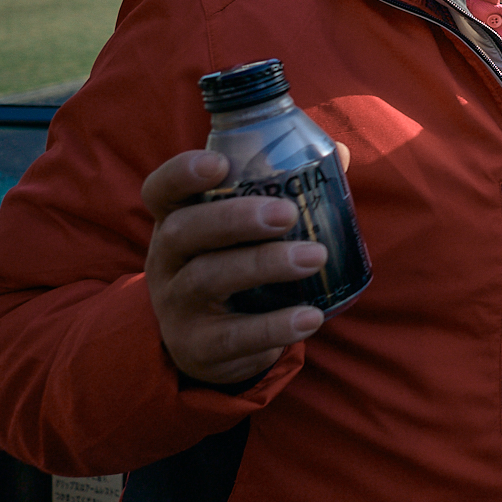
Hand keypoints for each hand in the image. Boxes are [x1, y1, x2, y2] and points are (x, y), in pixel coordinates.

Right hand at [142, 149, 330, 383]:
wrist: (210, 345)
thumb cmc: (234, 265)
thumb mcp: (243, 231)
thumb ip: (284, 190)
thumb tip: (340, 154)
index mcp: (176, 220)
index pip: (161, 190)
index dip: (182, 174)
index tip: (219, 164)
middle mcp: (167, 260)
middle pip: (184, 231)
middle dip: (235, 218)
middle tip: (286, 214)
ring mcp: (177, 305)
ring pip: (208, 278)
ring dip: (264, 264)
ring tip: (315, 257)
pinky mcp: (199, 347)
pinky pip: (233, 337)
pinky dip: (274, 326)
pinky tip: (312, 317)